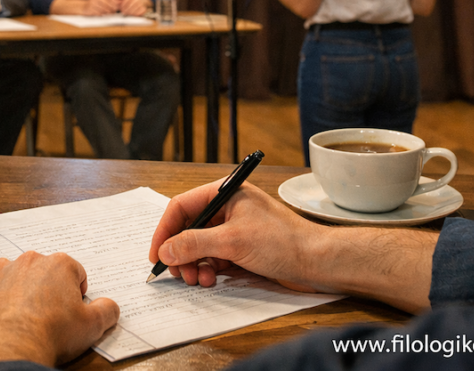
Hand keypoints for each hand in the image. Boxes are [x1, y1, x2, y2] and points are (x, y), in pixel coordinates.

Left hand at [0, 252, 119, 370]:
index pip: (74, 272)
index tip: (71, 312)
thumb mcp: (91, 326)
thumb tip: (110, 306)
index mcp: (58, 265)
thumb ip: (107, 311)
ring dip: (14, 289)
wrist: (8, 349)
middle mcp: (28, 261)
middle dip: (45, 290)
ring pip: (10, 274)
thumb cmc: (50, 334)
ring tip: (18, 318)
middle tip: (47, 318)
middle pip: (42, 271)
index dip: (75, 294)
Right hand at [82, 0, 118, 15]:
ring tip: (111, 13)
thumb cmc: (94, 2)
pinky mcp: (90, 9)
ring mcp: (92, 3)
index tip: (118, 5)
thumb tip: (121, 0)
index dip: (114, 2)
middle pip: (107, 3)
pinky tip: (105, 15)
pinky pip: (99, 12)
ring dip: (108, 12)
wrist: (82, 6)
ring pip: (103, 8)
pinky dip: (103, 14)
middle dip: (112, 7)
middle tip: (115, 11)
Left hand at [118, 0, 150, 16]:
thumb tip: (116, 4)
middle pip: (130, 4)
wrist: (144, 3)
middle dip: (126, 9)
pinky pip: (139, 12)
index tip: (121, 8)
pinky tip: (133, 15)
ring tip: (127, 14)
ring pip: (134, 8)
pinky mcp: (144, 8)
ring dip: (130, 12)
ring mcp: (142, 2)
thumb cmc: (133, 2)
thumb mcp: (128, 0)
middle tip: (123, 12)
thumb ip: (122, 2)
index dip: (123, 5)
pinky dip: (135, 14)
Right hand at [148, 180, 326, 290]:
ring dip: (193, 265)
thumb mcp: (232, 241)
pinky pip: (212, 258)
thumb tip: (165, 250)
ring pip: (198, 247)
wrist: (316, 262)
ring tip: (200, 280)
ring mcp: (233, 228)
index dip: (164, 231)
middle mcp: (226, 208)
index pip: (181, 207)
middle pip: (187, 229)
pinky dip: (207, 270)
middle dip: (180, 253)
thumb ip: (194, 244)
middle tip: (180, 275)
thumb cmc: (282, 242)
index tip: (156, 255)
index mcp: (223, 193)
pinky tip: (212, 280)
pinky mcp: (240, 248)